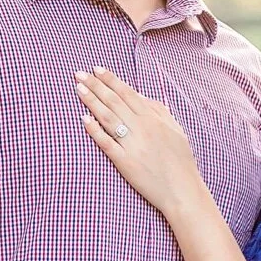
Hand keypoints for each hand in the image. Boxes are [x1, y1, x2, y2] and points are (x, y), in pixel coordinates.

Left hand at [76, 69, 202, 216]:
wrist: (183, 191)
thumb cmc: (181, 162)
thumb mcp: (175, 130)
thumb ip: (158, 111)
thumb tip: (140, 96)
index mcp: (154, 119)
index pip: (128, 93)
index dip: (111, 80)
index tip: (96, 69)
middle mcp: (143, 128)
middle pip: (114, 101)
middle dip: (95, 85)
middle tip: (79, 74)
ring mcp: (133, 145)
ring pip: (108, 118)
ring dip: (91, 102)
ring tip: (78, 89)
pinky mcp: (125, 162)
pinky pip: (107, 143)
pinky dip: (95, 131)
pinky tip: (83, 120)